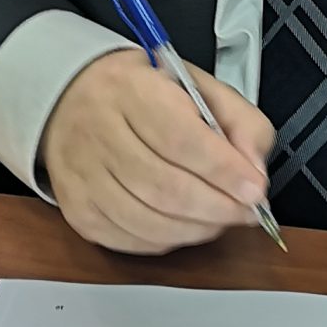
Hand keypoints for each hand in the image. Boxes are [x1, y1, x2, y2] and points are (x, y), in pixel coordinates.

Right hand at [41, 49, 275, 253]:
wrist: (72, 98)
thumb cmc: (145, 95)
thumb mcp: (199, 86)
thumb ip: (240, 122)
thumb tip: (254, 171)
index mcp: (131, 90)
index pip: (180, 140)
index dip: (223, 171)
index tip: (255, 189)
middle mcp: (98, 132)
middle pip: (165, 187)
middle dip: (217, 208)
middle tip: (247, 212)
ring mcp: (83, 175)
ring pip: (147, 220)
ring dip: (196, 229)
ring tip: (220, 220)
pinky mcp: (77, 208)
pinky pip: (129, 239)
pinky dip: (167, 240)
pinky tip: (185, 226)